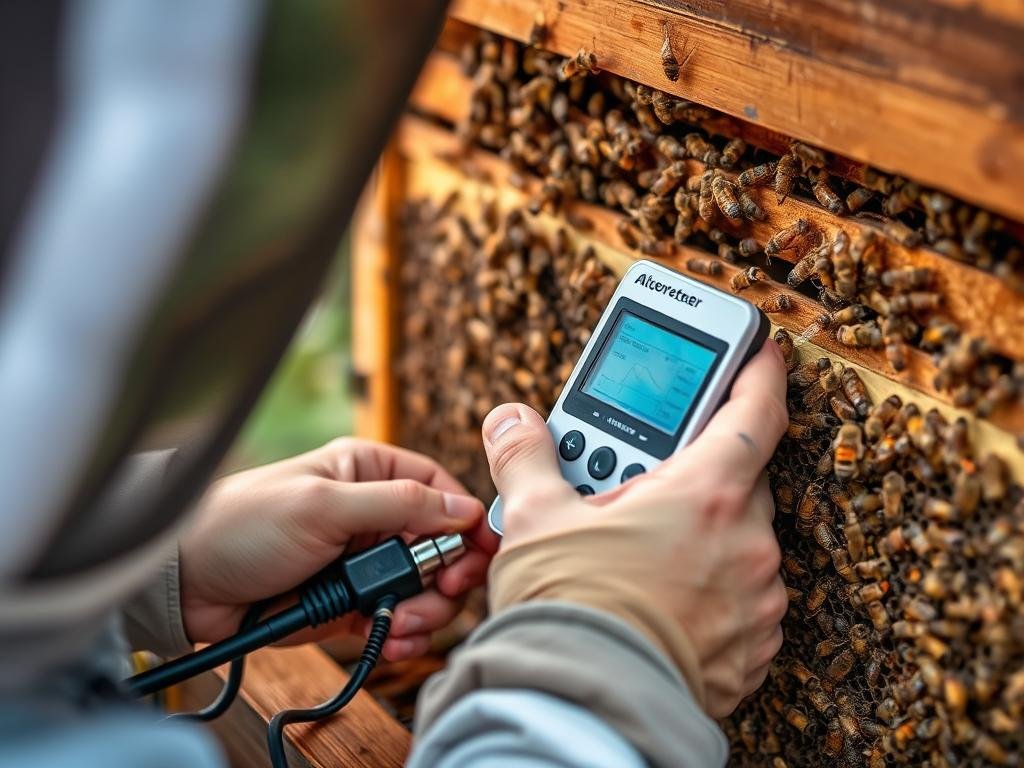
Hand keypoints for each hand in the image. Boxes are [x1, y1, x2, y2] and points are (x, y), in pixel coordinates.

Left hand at [179, 438, 497, 659]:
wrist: (185, 584)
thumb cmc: (242, 524)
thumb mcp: (324, 505)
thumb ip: (398, 504)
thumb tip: (463, 509)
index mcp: (368, 472)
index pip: (439, 490)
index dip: (467, 520)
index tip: (485, 550)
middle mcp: (372, 514)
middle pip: (441, 545)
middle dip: (448, 574)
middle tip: (443, 593)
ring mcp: (361, 560)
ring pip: (424, 586)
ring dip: (424, 609)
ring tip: (402, 622)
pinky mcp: (348, 601)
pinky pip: (395, 616)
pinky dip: (403, 630)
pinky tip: (395, 636)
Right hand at [484, 341, 788, 716]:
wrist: (585, 707)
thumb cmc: (569, 611)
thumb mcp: (534, 520)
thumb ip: (527, 458)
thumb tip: (510, 421)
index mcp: (706, 496)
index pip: (755, 411)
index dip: (758, 373)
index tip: (760, 351)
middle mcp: (747, 544)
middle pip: (736, 480)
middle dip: (692, 474)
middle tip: (639, 485)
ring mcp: (758, 599)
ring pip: (738, 541)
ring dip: (700, 534)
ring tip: (636, 552)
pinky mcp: (755, 647)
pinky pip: (742, 596)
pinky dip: (710, 587)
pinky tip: (660, 598)